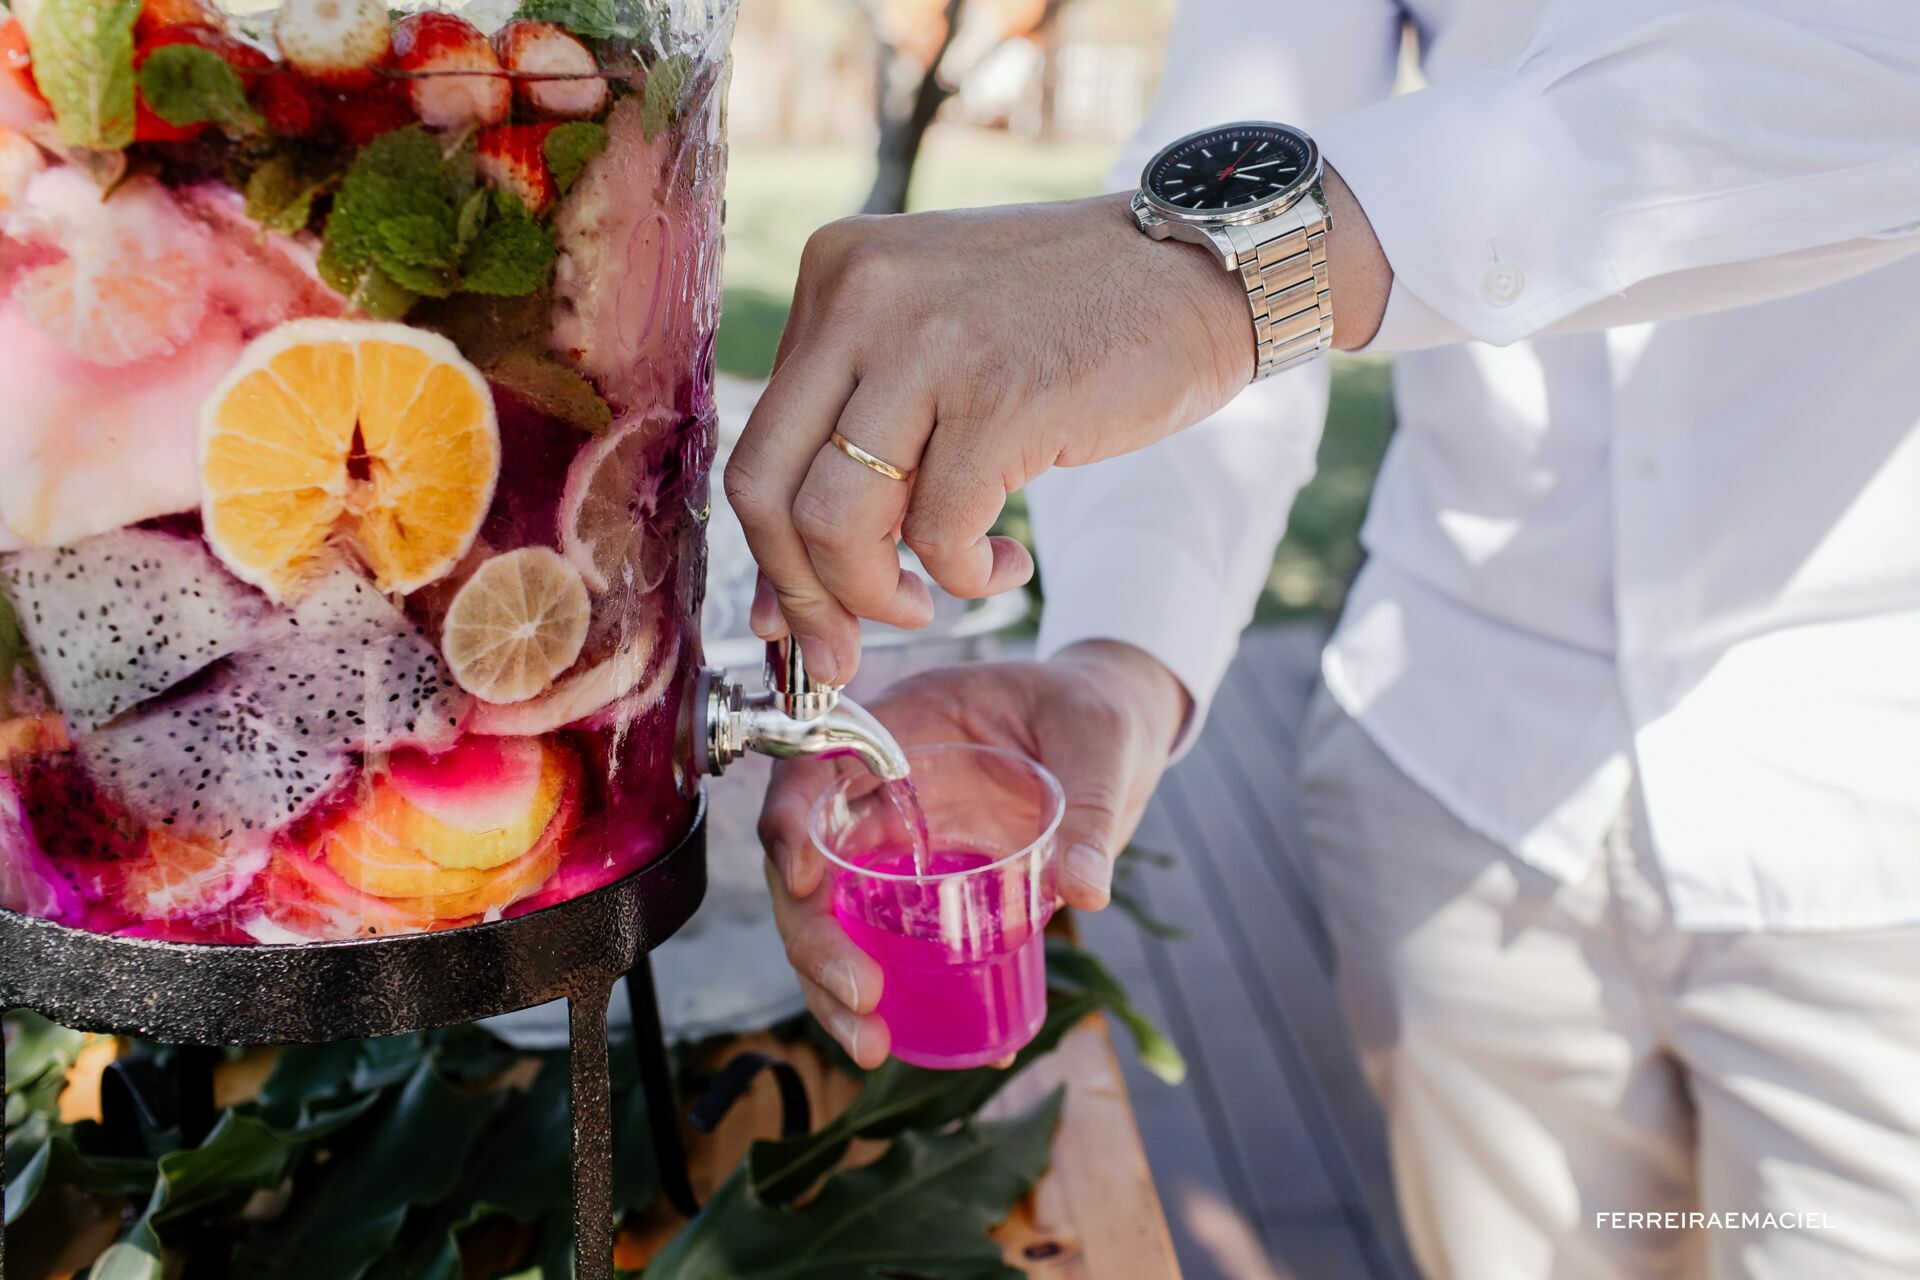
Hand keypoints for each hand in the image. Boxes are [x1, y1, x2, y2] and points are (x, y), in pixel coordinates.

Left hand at [723, 192, 1252, 685]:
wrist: (1197, 268)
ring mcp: (929, 343)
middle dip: (800, 596)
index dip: (769, 555)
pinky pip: (939, 534)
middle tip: (841, 652)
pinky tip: (1005, 561)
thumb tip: (776, 606)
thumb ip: (857, 450)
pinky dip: (965, 576)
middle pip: (768, 487)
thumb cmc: (1069, 322)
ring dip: (877, 596)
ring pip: (835, 522)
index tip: (796, 618)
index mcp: (835, 274)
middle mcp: (862, 296)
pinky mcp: (1001, 398)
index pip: (758, 442)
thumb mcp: (937, 352)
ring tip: (931, 598)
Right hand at [757, 641, 1190, 1066]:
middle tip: (860, 996)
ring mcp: (897, 841)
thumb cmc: (1093, 710)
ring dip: (833, 985)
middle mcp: (883, 788)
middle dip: (814, 937)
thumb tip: (1085, 888)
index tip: (807, 885)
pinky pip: (885, 940)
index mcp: (905, 725)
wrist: (1117, 727)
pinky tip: (912, 1041)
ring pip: (832, 915)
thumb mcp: (1099, 740)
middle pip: (809, 861)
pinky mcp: (923, 887)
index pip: (816, 766)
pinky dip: (891, 995)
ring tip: (873, 1045)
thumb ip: (1091, 808)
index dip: (792, 823)